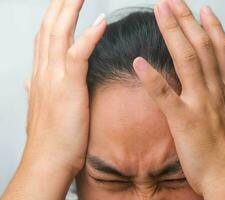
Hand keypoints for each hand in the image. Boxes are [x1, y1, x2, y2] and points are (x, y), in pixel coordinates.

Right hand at [24, 0, 105, 172]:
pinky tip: (99, 20)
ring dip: (70, 10)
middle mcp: (44, 71)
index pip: (45, 37)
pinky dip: (88, 36)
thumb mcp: (39, 110)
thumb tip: (29, 82)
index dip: (53, 17)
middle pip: (49, 29)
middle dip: (60, 5)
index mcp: (41, 75)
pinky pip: (78, 55)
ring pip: (59, 35)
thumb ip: (36, 91)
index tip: (62, 3)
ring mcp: (54, 78)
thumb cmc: (50, 137)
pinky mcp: (68, 88)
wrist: (47, 159)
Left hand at [133, 0, 224, 198]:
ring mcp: (201, 104)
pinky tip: (139, 62)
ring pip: (187, 59)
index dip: (213, 28)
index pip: (222, 51)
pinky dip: (152, 78)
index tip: (204, 10)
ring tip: (161, 12)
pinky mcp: (184, 121)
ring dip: (173, 33)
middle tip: (173, 1)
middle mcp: (216, 92)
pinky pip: (165, 95)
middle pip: (202, 46)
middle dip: (187, 20)